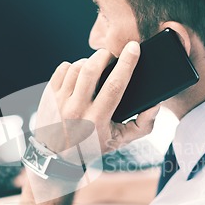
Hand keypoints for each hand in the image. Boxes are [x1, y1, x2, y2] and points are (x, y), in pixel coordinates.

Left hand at [35, 42, 159, 159]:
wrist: (57, 157)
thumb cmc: (92, 146)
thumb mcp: (120, 141)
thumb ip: (142, 125)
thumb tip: (155, 104)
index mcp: (97, 120)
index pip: (114, 86)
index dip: (126, 64)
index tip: (134, 47)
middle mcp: (76, 109)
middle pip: (91, 69)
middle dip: (105, 55)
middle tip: (112, 56)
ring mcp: (60, 102)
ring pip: (77, 67)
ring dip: (90, 61)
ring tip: (97, 69)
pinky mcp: (49, 95)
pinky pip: (63, 69)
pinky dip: (74, 66)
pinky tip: (80, 75)